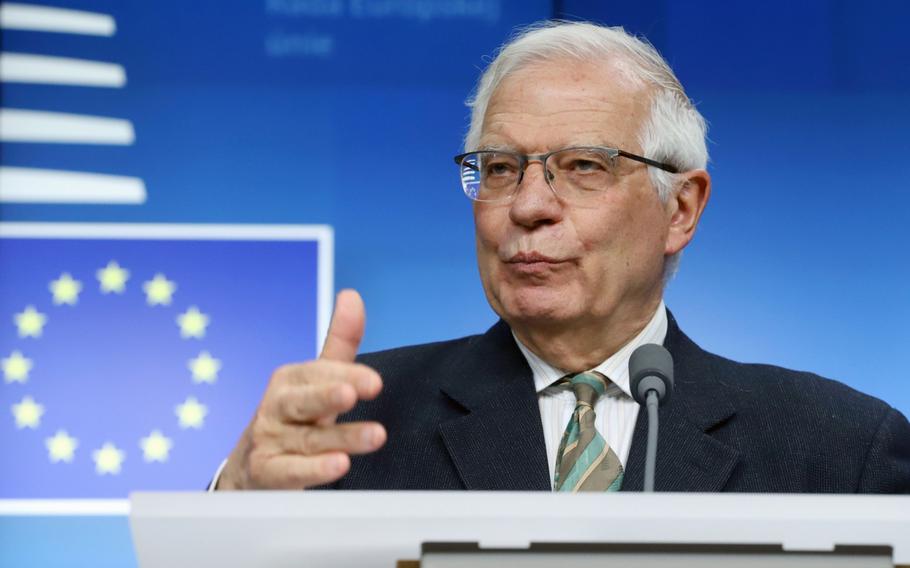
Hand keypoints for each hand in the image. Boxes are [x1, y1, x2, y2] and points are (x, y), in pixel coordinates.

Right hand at [216, 289, 385, 488]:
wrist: (251, 470)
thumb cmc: (294, 419)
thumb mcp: (317, 381)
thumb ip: (339, 344)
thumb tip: (351, 295)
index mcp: (289, 380)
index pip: (318, 374)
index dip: (346, 376)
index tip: (374, 382)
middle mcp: (275, 407)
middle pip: (303, 401)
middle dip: (327, 397)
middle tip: (352, 394)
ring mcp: (268, 441)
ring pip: (307, 440)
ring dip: (341, 438)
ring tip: (374, 436)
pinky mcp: (266, 473)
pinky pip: (290, 472)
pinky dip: (314, 470)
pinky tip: (339, 466)